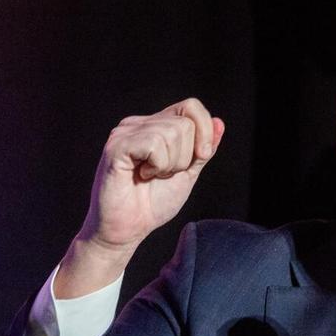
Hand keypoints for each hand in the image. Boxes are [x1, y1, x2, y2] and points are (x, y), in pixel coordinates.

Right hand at [55, 99, 224, 297]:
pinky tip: (141, 175)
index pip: (190, 106)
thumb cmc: (152, 203)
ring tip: (151, 176)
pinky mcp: (117, 146)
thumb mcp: (187, 173)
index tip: (202, 157)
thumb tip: (219, 122)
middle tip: (163, 174)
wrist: (127, 229)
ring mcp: (125, 132)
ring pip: (172, 132)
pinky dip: (157, 165)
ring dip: (170, 164)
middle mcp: (138, 124)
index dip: (204, 130)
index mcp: (155, 126)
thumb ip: (202, 150)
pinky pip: (154, 144)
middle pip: (185, 122)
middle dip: (185, 157)